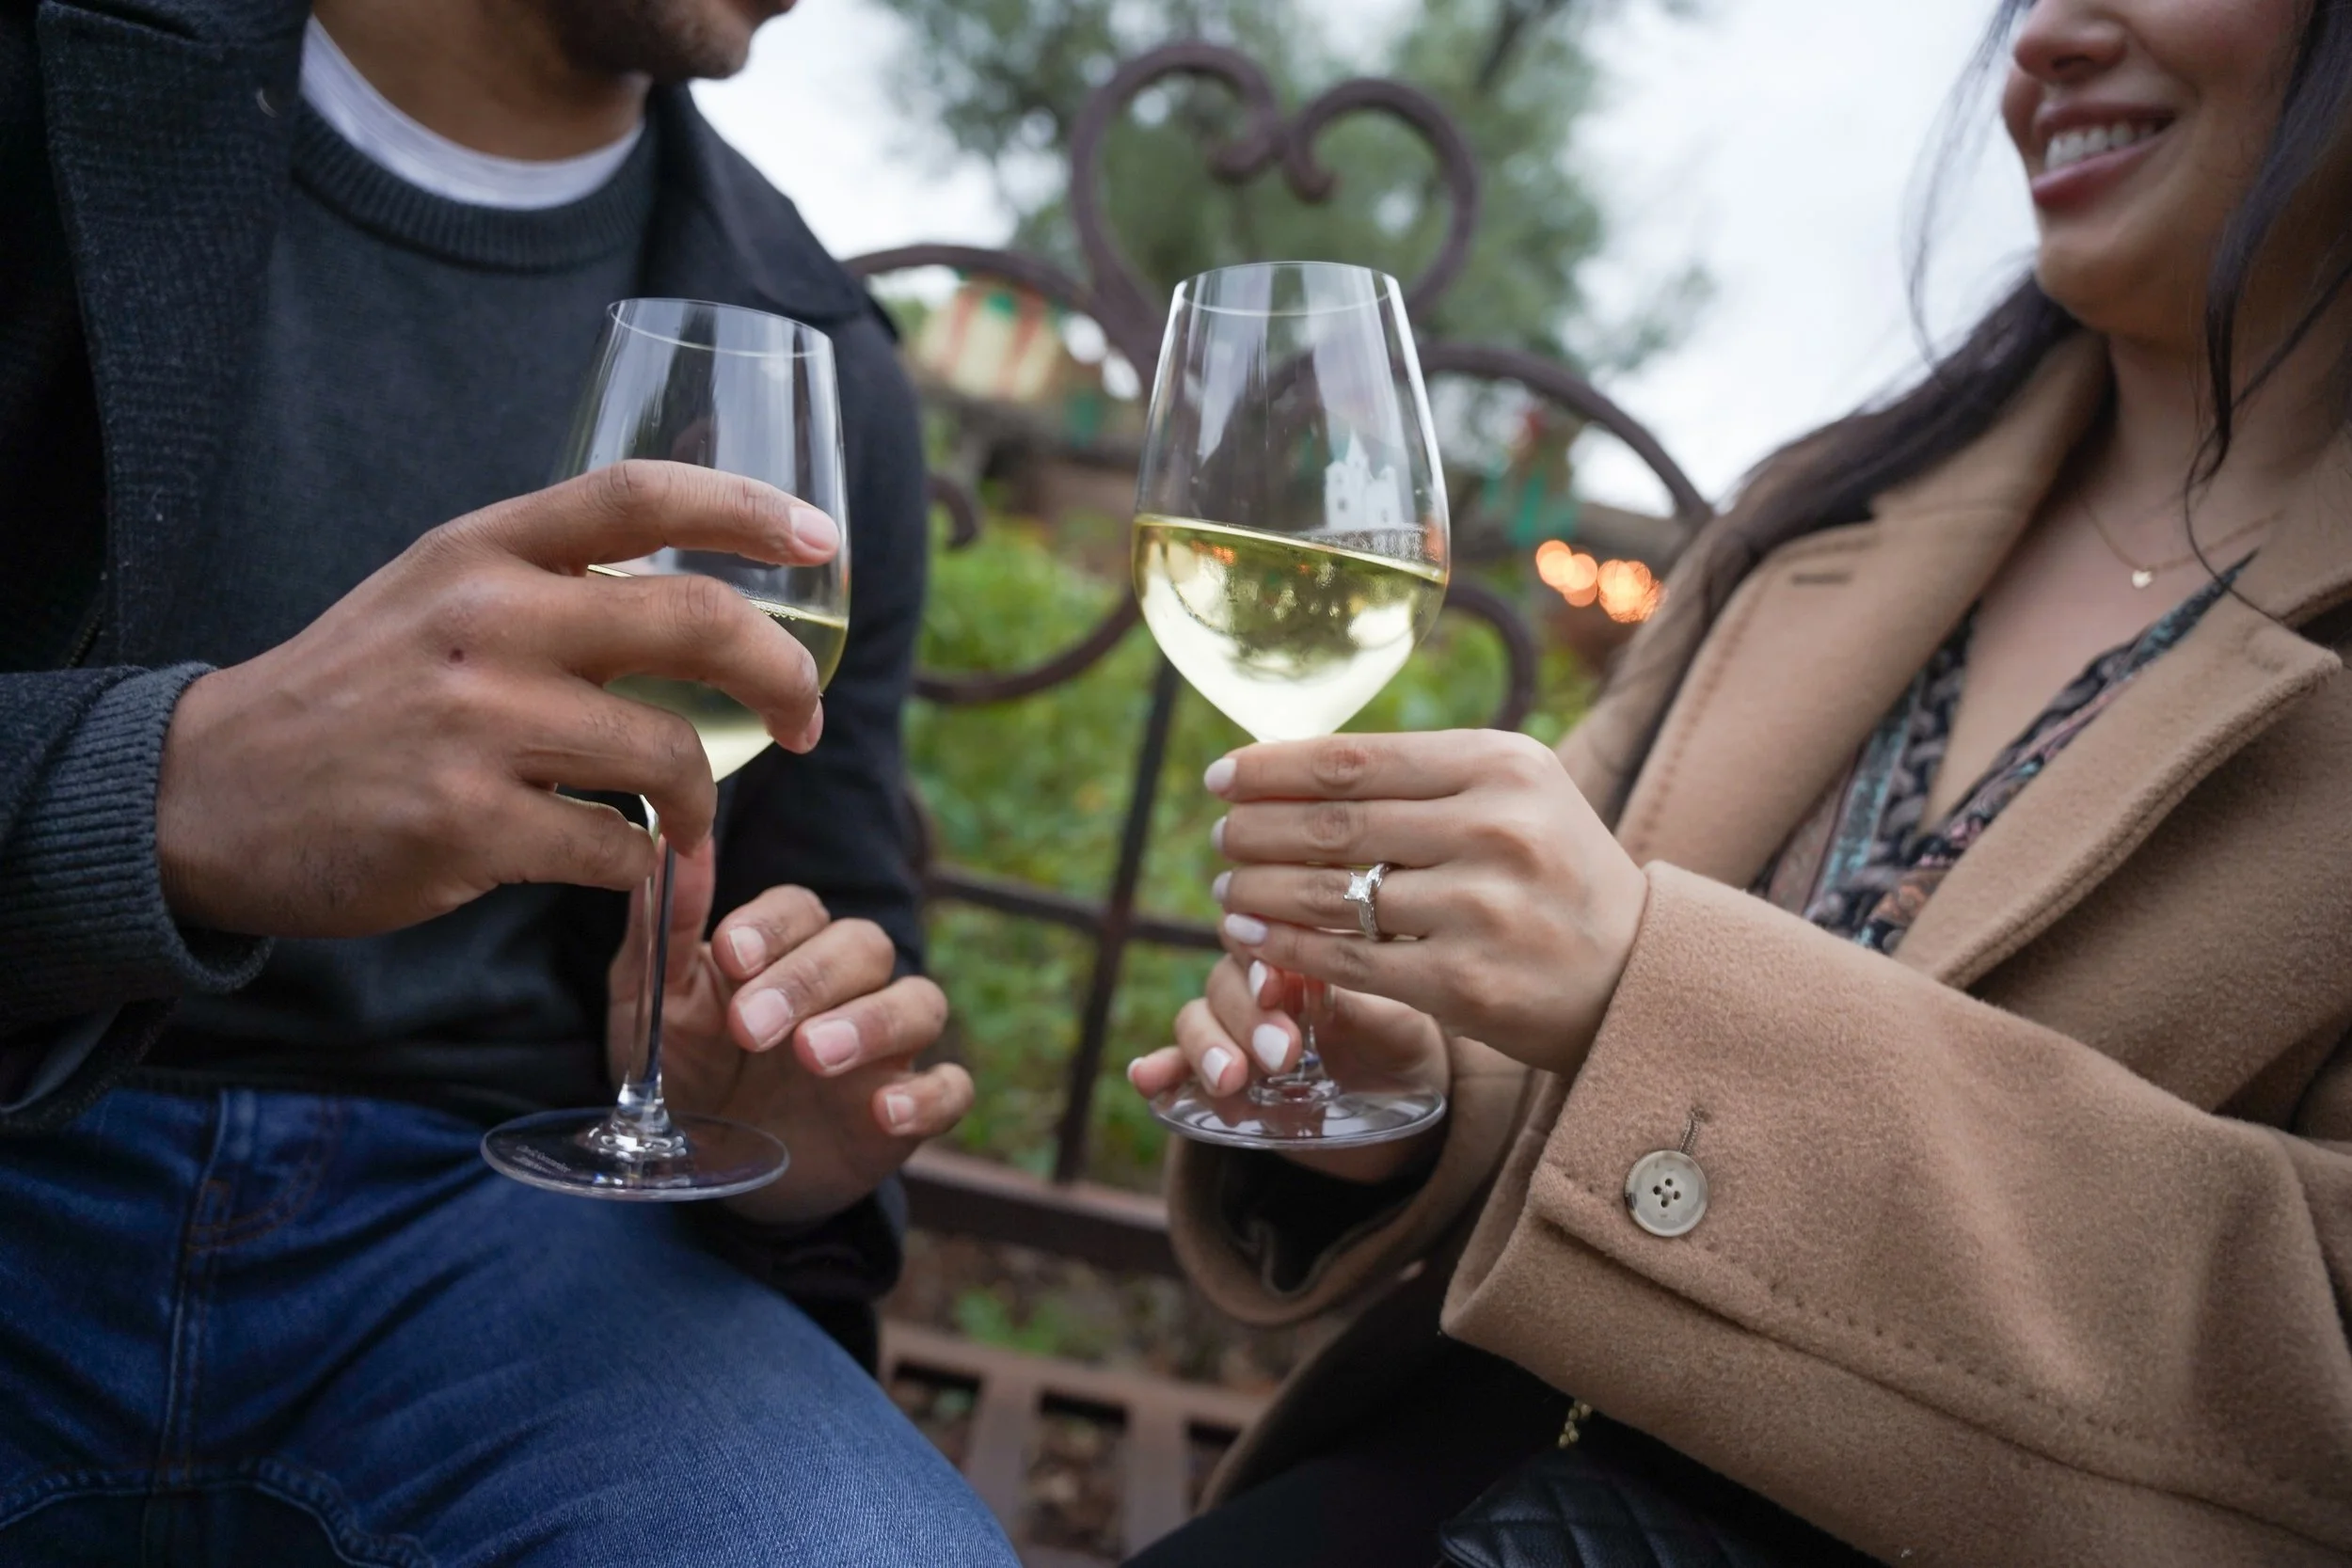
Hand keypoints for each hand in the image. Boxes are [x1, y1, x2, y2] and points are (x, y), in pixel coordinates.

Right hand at [156, 460, 840, 937]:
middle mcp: (485, 621)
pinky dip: (642, 868)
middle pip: (694, 622)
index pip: (642, 495)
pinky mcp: (466, 826)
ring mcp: (475, 725)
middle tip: (806, 720)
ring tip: (694, 821)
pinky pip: (615, 850)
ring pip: (671, 755)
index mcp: (483, 550)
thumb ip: (551, 580)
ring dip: (707, 802)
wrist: (209, 794)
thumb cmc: (355, 692)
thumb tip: (699, 597)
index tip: (824, 542)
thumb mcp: (437, 594)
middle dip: (781, 676)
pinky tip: (624, 866)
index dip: (749, 509)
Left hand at [612, 839, 973, 1227]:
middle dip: (808, 980)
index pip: (802, 909)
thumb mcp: (659, 1005)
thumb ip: (665, 929)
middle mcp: (847, 988)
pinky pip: (951, 1090)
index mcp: (787, 951)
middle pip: (864, 946)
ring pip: (918, 1003)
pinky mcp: (908, 1113)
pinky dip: (930, 1096)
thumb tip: (673, 840)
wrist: (712, 1167)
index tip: (730, 955)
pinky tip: (886, 1113)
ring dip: (873, 1023)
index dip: (773, 925)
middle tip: (749, 1027)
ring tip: (814, 1055)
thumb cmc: (689, 1069)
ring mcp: (886, 1049)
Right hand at [1127, 953, 1447, 1183]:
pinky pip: (1178, 1066)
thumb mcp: (1393, 1023)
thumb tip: (1312, 980)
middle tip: (1284, 1054)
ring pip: (1196, 1018)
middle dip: (1246, 1017)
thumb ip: (1353, 1001)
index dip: (1256, 954)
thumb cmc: (1403, 1044)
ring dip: (1205, 1045)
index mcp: (1298, 949)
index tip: (1275, 987)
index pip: (1257, 931)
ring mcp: (1234, 1030)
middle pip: (1224, 980)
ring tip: (1232, 1080)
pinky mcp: (1221, 1076)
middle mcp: (1257, 983)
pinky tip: (1147, 1078)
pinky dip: (1159, 1069)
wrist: (1405, 1106)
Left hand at [1204, 730, 1648, 1078]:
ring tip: (1224, 887)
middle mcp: (1495, 827)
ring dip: (1259, 889)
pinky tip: (1251, 935)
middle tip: (1218, 835)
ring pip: (1332, 892)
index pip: (1354, 759)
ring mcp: (1481, 907)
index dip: (1272, 768)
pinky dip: (1286, 946)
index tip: (1221, 775)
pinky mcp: (1466, 981)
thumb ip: (1423, 777)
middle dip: (1256, 829)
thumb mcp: (1513, 794)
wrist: (1636, 972)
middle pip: (1335, 823)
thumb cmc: (1554, 872)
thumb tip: (1294, 765)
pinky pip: (1349, 959)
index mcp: (1501, 764)